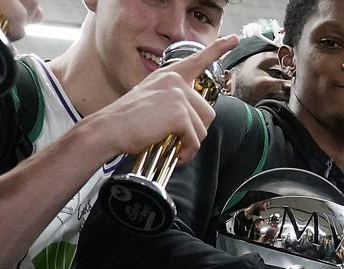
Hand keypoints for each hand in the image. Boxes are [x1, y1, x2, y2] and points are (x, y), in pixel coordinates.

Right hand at [83, 37, 236, 160]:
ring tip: (172, 146)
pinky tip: (175, 154)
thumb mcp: (154, 102)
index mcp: (169, 75)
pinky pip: (195, 139)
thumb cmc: (129, 121)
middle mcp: (176, 81)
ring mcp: (178, 95)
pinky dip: (187, 152)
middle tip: (177, 138)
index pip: (198, 59)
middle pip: (207, 111)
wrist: (110, 129)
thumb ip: (175, 102)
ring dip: (190, 143)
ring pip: (203, 128)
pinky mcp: (179, 113)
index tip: (234, 39)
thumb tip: (195, 119)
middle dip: (196, 130)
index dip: (218, 49)